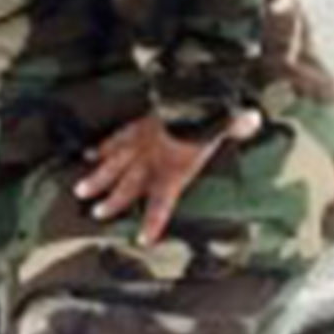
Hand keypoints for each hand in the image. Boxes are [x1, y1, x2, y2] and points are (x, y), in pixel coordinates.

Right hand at [74, 109, 261, 245]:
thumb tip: (253, 118)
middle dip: (114, 201)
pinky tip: (90, 153)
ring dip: (98, 177)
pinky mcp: (134, 125)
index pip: (162, 203)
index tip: (142, 239)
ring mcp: (140, 142)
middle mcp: (153, 160)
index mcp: (174, 170)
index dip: (152, 222)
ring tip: (81, 189)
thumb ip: (236, 125)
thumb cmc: (204, 114)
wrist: (181, 93)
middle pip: (129, 186)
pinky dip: (102, 146)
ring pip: (114, 164)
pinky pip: (115, 138)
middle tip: (97, 213)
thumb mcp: (223, 122)